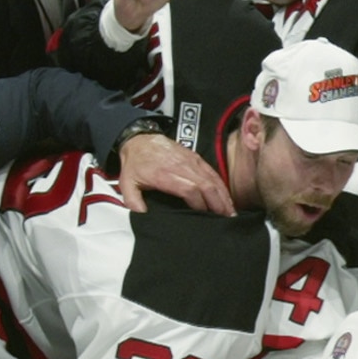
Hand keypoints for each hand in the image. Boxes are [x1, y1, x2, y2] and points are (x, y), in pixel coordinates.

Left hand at [115, 132, 232, 215]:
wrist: (139, 140)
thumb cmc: (135, 163)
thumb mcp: (127, 183)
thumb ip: (133, 202)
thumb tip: (142, 216)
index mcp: (165, 174)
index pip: (189, 189)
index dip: (200, 204)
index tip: (204, 217)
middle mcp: (182, 166)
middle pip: (206, 185)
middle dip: (218, 203)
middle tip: (227, 218)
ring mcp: (191, 161)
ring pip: (212, 179)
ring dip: (223, 196)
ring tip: (230, 211)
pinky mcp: (196, 158)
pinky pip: (213, 173)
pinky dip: (221, 186)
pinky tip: (226, 197)